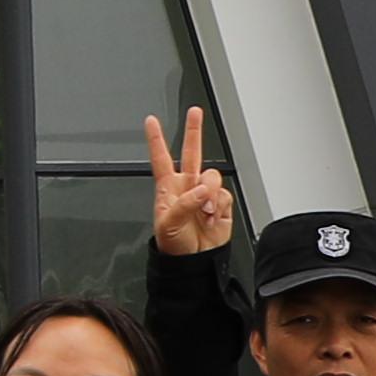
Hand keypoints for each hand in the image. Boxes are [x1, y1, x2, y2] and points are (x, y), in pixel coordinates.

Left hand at [144, 108, 236, 259]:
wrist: (193, 262)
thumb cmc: (173, 245)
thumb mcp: (168, 224)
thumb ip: (185, 203)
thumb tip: (202, 190)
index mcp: (168, 188)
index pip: (161, 158)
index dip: (156, 139)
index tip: (151, 121)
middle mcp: (187, 187)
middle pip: (192, 153)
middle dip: (194, 131)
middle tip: (194, 112)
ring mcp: (204, 194)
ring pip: (213, 176)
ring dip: (210, 194)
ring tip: (203, 213)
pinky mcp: (220, 204)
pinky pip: (224, 195)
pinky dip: (219, 207)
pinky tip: (211, 218)